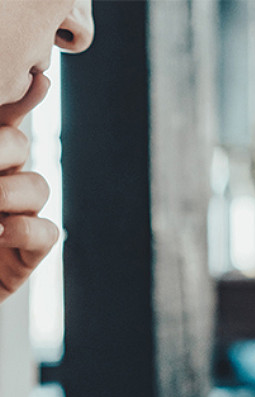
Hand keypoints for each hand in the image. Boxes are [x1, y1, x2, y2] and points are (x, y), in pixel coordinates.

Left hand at [0, 73, 58, 303]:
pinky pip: (47, 233)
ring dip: (12, 191)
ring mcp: (14, 217)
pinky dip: (27, 231)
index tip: (40, 80)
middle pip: (20, 144)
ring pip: (38, 187)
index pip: (2, 118)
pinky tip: (0, 233)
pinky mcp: (27, 255)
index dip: (23, 99)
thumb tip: (24, 105)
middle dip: (5, 147)